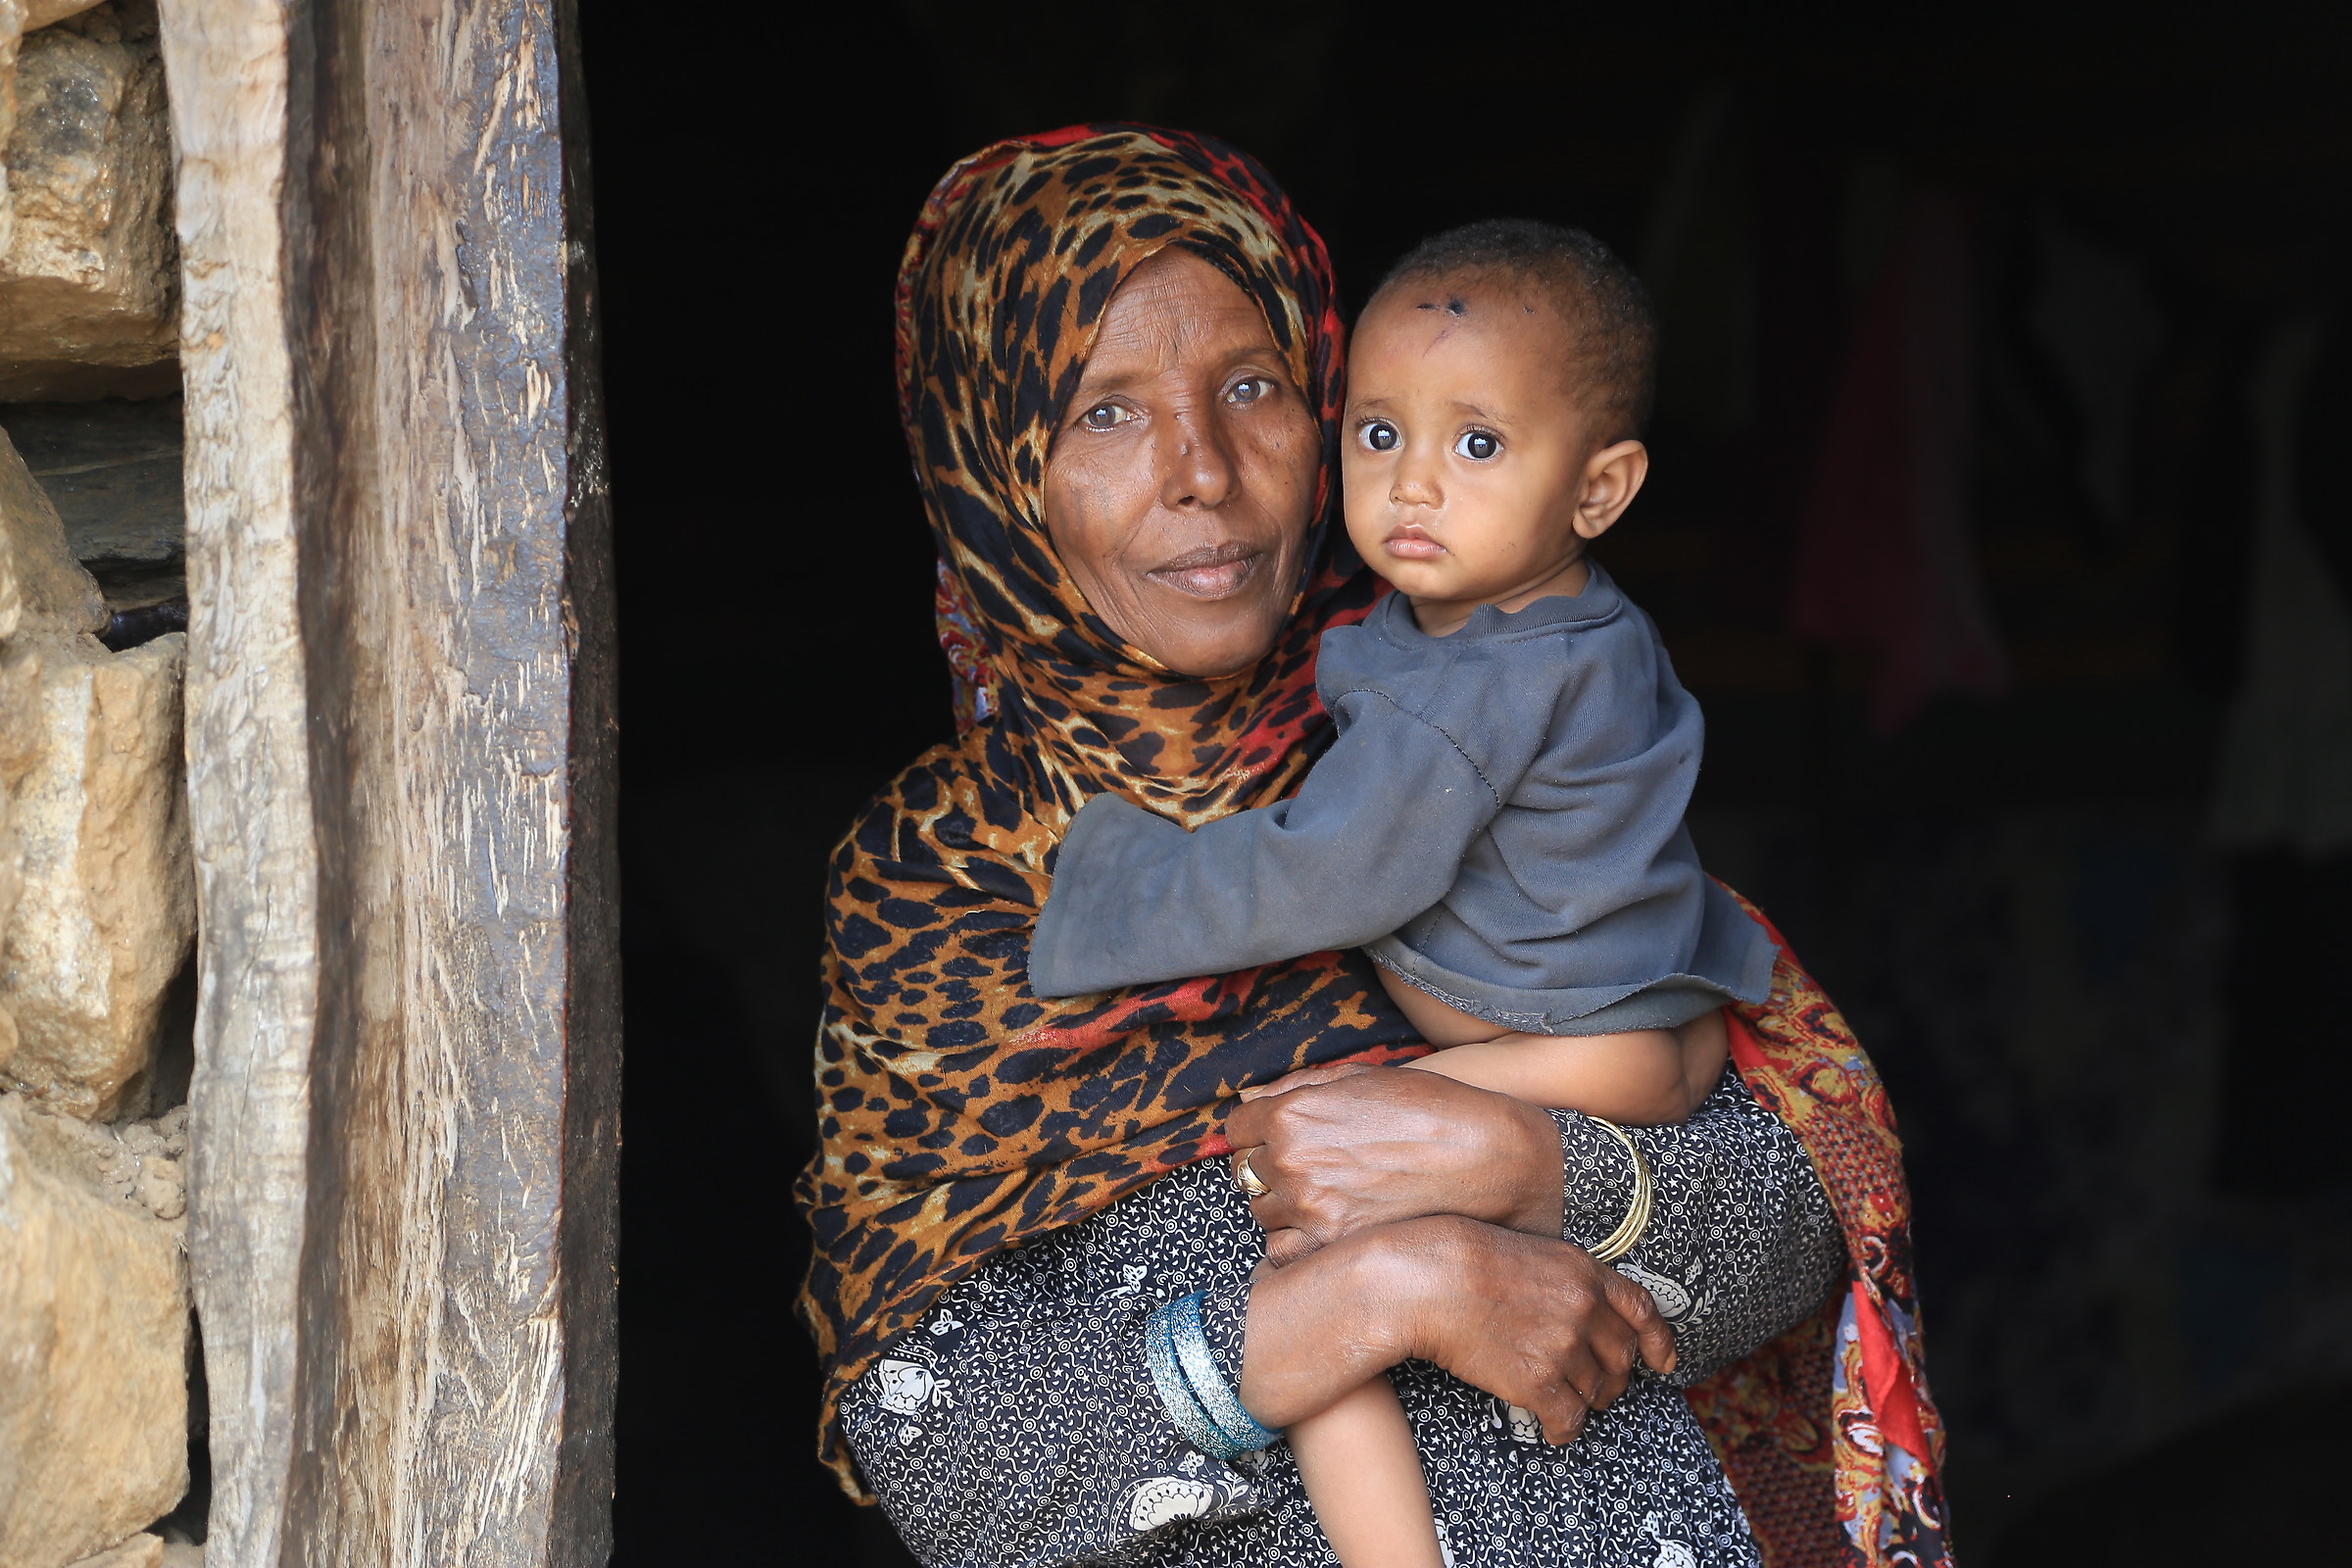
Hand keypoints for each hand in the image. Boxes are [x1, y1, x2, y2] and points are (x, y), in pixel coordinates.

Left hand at [1224, 1063, 1562, 1261]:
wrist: (1492, 1162)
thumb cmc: (1432, 1110)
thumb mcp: (1363, 1079)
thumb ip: (1298, 1087)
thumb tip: (1250, 1097)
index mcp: (1294, 1112)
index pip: (1237, 1125)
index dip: (1257, 1129)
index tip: (1278, 1135)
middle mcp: (1293, 1160)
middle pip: (1245, 1171)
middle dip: (1268, 1166)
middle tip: (1308, 1167)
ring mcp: (1311, 1208)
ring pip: (1261, 1212)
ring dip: (1282, 1205)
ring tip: (1325, 1197)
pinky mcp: (1333, 1247)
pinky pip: (1281, 1253)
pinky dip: (1294, 1243)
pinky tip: (1325, 1229)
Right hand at [1239, 1214, 1675, 1444]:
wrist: (1427, 1281)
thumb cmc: (1463, 1261)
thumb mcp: (1529, 1253)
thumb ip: (1566, 1281)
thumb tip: (1583, 1312)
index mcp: (1583, 1272)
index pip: (1641, 1310)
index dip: (1657, 1340)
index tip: (1663, 1361)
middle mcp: (1582, 1308)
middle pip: (1621, 1358)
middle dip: (1613, 1378)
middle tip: (1597, 1387)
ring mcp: (1562, 1345)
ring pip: (1596, 1390)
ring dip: (1583, 1401)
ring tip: (1561, 1399)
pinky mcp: (1537, 1381)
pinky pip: (1569, 1419)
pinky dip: (1564, 1428)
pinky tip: (1551, 1426)